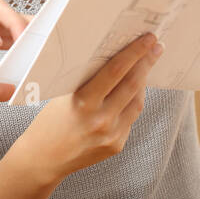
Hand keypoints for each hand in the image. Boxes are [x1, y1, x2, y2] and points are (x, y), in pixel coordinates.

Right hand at [18, 32, 162, 182]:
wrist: (43, 158)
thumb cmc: (49, 122)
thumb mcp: (64, 95)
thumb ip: (89, 80)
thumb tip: (116, 57)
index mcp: (84, 102)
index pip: (116, 70)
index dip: (135, 52)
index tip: (148, 39)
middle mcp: (101, 120)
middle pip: (133, 84)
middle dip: (147, 62)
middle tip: (156, 48)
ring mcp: (111, 135)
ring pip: (137, 102)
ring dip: (143, 82)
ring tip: (145, 67)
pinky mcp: (116, 146)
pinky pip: (130, 118)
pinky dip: (132, 102)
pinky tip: (131, 92)